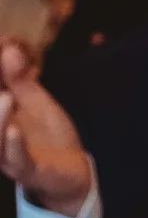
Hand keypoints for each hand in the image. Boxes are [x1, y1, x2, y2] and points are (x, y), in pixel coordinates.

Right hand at [0, 37, 93, 212]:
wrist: (71, 170)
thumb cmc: (47, 134)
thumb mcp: (34, 100)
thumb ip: (20, 78)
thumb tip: (9, 47)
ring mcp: (9, 157)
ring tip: (4, 96)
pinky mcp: (28, 170)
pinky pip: (17, 161)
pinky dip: (13, 146)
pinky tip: (14, 131)